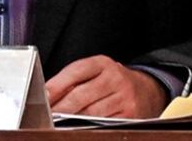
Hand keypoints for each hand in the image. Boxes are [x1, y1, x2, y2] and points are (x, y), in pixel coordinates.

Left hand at [45, 55, 167, 118]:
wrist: (147, 90)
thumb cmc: (112, 81)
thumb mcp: (96, 72)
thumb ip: (73, 80)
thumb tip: (49, 95)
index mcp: (103, 63)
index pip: (76, 71)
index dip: (57, 85)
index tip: (44, 96)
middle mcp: (115, 78)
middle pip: (81, 95)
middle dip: (61, 107)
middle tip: (47, 115)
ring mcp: (124, 98)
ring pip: (91, 113)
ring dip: (72, 120)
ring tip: (58, 123)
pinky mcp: (131, 115)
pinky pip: (105, 123)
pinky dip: (90, 127)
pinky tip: (80, 127)